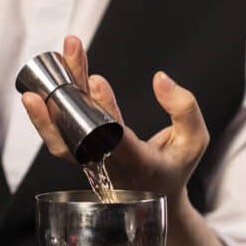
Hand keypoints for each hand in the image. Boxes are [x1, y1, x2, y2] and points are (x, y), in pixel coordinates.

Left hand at [21, 35, 209, 203]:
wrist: (154, 195)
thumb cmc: (176, 165)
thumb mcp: (194, 140)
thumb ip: (184, 109)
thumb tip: (160, 79)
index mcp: (139, 164)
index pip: (116, 137)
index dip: (104, 109)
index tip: (95, 81)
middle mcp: (107, 163)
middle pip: (80, 126)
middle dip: (74, 85)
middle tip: (71, 50)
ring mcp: (88, 159)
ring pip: (63, 127)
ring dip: (58, 89)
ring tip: (57, 55)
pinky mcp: (78, 150)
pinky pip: (60, 128)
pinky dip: (52, 102)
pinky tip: (51, 75)